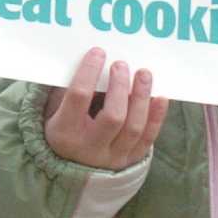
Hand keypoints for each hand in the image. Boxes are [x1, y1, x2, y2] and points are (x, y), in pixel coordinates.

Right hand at [41, 48, 167, 170]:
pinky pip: (148, 138)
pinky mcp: (130, 160)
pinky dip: (156, 117)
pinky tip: (160, 97)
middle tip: (121, 64)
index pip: (79, 97)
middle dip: (120, 86)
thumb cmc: (64, 127)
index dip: (90, 72)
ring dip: (141, 97)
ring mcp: (112, 157)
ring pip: (134, 127)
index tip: (98, 52)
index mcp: (64, 132)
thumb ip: (71, 88)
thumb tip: (94, 58)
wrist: (71, 164)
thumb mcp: (56, 109)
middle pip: (113, 116)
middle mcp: (89, 149)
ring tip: (144, 74)